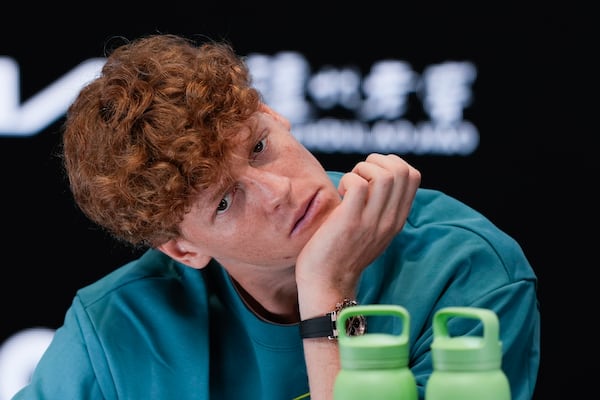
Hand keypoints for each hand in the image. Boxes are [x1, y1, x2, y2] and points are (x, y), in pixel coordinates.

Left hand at [296, 153, 420, 308]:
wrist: (327, 284)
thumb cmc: (342, 253)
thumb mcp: (372, 230)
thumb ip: (380, 208)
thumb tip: (375, 177)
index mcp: (397, 219)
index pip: (413, 175)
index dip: (391, 164)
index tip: (370, 177)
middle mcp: (390, 220)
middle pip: (402, 170)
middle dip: (376, 162)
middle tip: (358, 178)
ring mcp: (372, 221)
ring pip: (384, 175)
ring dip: (361, 170)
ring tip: (348, 186)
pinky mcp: (350, 222)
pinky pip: (358, 185)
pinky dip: (347, 180)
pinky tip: (339, 194)